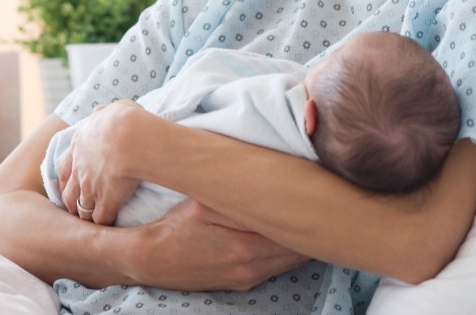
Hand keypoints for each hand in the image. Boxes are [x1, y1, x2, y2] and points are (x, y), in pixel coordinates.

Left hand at [58, 100, 143, 224]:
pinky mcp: (105, 202)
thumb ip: (104, 113)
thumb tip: (100, 111)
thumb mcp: (112, 109)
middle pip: (68, 191)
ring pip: (80, 208)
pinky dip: (103, 224)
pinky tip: (108, 227)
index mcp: (79, 145)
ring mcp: (90, 187)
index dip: (65, 177)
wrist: (130, 137)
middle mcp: (80, 169)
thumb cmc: (124, 119)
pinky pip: (100, 219)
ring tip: (88, 222)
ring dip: (84, 215)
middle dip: (70, 201)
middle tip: (74, 208)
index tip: (68, 183)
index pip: (64, 166)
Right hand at [132, 200, 309, 290]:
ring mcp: (248, 278)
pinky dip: (287, 251)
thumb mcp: (203, 206)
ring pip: (290, 260)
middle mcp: (251, 268)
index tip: (320, 196)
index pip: (292, 234)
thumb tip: (273, 194)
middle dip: (310, 228)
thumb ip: (237, 201)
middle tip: (323, 204)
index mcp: (244, 248)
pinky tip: (289, 233)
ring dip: (301, 240)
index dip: (308, 215)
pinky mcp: (244, 282)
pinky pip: (277, 267)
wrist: (152, 260)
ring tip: (310, 215)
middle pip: (297, 250)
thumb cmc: (175, 228)